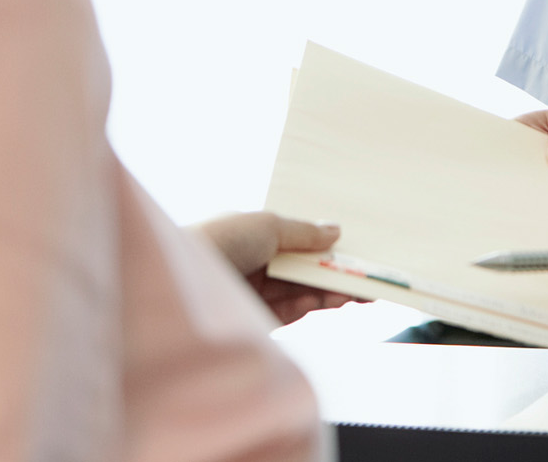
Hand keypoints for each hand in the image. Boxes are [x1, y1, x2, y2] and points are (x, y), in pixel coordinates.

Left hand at [196, 211, 360, 325]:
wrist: (181, 285)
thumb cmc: (219, 243)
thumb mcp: (267, 226)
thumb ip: (304, 233)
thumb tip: (335, 231)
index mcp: (249, 236)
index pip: (293, 240)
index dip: (323, 246)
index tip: (352, 250)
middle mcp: (250, 264)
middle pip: (300, 268)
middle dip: (333, 271)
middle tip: (366, 276)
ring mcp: (251, 294)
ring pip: (300, 291)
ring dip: (330, 290)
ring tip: (359, 290)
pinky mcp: (252, 320)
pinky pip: (290, 312)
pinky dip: (313, 306)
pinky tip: (334, 300)